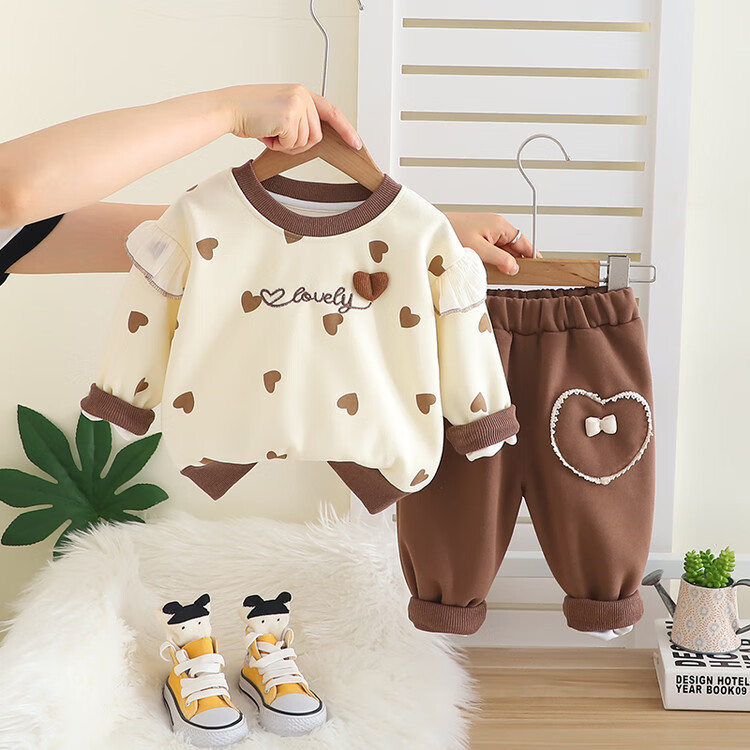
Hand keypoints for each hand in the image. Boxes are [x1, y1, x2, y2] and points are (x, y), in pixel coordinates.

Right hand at [222, 83, 361, 153]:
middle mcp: (302, 95)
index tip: (356, 143)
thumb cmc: (250, 113)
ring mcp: (297, 105)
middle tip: (277, 135)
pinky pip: (292, 145)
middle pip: (316, 136)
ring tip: (270, 131)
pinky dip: (278, 146)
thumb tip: (313, 140)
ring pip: (305, 143)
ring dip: (286, 145)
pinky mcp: (289, 117)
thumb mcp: (280, 112)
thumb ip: (299, 120)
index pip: (331, 112)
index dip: (346, 129)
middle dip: (298, 144)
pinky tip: (266, 132)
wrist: (229, 108)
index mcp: (301, 92)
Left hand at [445, 212, 536, 274]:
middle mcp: (496, 225)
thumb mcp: (478, 250)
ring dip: (502, 261)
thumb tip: (515, 268)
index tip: (537, 269)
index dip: (531, 256)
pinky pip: (492, 249)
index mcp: (500, 225)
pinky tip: (487, 268)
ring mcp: (487, 230)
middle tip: (514, 277)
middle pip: (514, 246)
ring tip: (498, 273)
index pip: (524, 242)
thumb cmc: (451, 233)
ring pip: (503, 249)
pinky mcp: (478, 236)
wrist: (432, 229)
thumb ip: (500, 259)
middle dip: (514, 261)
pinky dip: (492, 259)